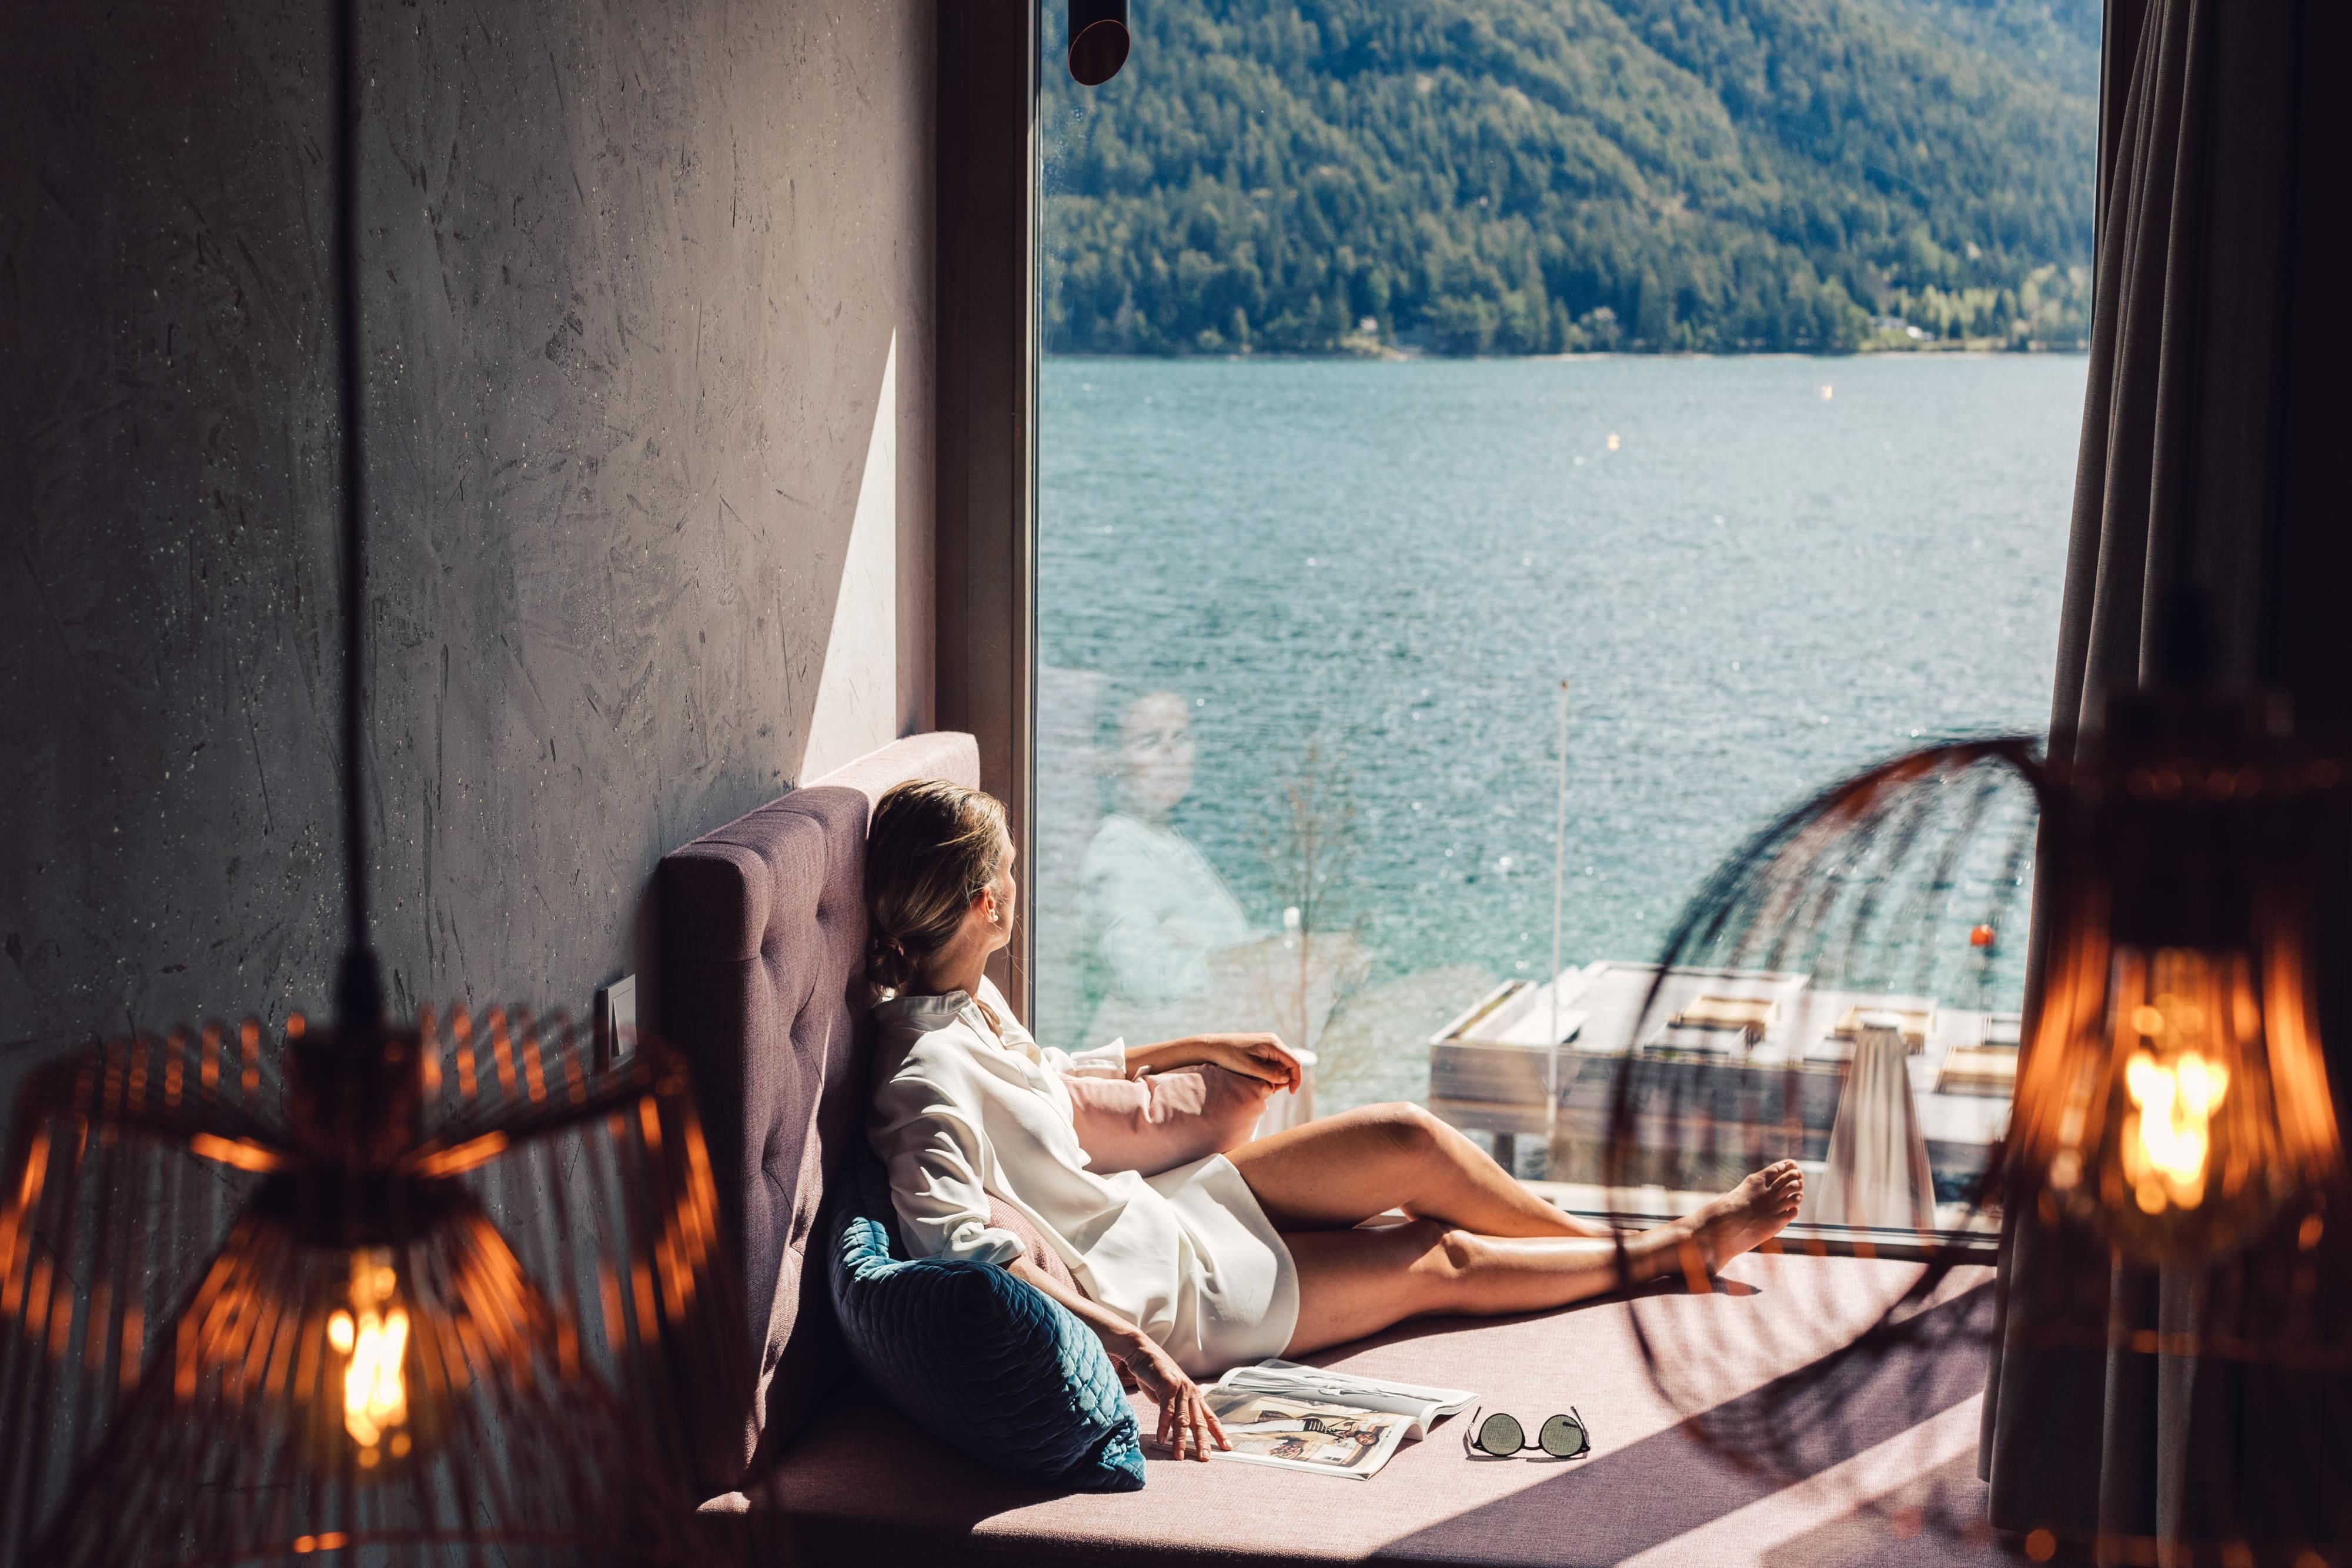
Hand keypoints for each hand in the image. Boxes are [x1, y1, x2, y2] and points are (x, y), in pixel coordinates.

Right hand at [1117, 1333, 1229, 1461]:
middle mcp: (1190, 1392)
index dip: (1219, 1433)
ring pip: (1183, 1419)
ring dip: (1181, 1439)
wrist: (1143, 1352)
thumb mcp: (1169, 1395)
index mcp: (1194, 1395)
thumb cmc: (1155, 1375)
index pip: (1210, 1417)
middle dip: (1203, 1441)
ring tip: (1179, 1455)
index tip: (1227, 1446)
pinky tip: (1161, 1439)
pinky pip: (1166, 1410)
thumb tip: (1177, 1429)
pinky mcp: (1166, 1386)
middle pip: (1199, 1422)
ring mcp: (1179, 1389)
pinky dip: (1163, 1426)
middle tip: (1205, 1458)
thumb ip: (1175, 1410)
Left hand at [1197, 1033, 1301, 1091]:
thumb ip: (1269, 1074)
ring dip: (1276, 1077)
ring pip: (1281, 1064)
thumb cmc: (1230, 1056)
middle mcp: (1274, 1041)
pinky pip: (1273, 1061)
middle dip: (1284, 1079)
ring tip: (1263, 1085)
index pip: (1294, 1062)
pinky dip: (1270, 1072)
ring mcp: (1269, 1043)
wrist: (1214, 1047)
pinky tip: (1260, 1078)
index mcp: (1273, 1043)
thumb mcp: (1250, 1068)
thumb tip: (1286, 1079)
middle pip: (1289, 1064)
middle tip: (1271, 1091)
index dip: (1296, 1078)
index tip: (1291, 1093)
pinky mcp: (1263, 1047)